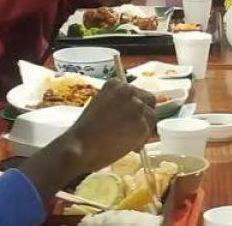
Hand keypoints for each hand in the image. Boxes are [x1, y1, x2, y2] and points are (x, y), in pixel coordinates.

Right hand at [21, 79, 154, 194]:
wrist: (80, 145)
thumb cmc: (85, 131)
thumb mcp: (100, 107)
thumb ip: (118, 104)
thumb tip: (137, 111)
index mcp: (116, 84)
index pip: (137, 92)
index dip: (135, 107)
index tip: (127, 119)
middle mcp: (128, 91)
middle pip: (150, 101)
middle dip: (144, 115)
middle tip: (132, 129)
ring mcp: (137, 108)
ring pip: (152, 118)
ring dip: (143, 129)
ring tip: (126, 141)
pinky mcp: (142, 125)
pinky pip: (149, 133)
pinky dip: (140, 142)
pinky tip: (126, 147)